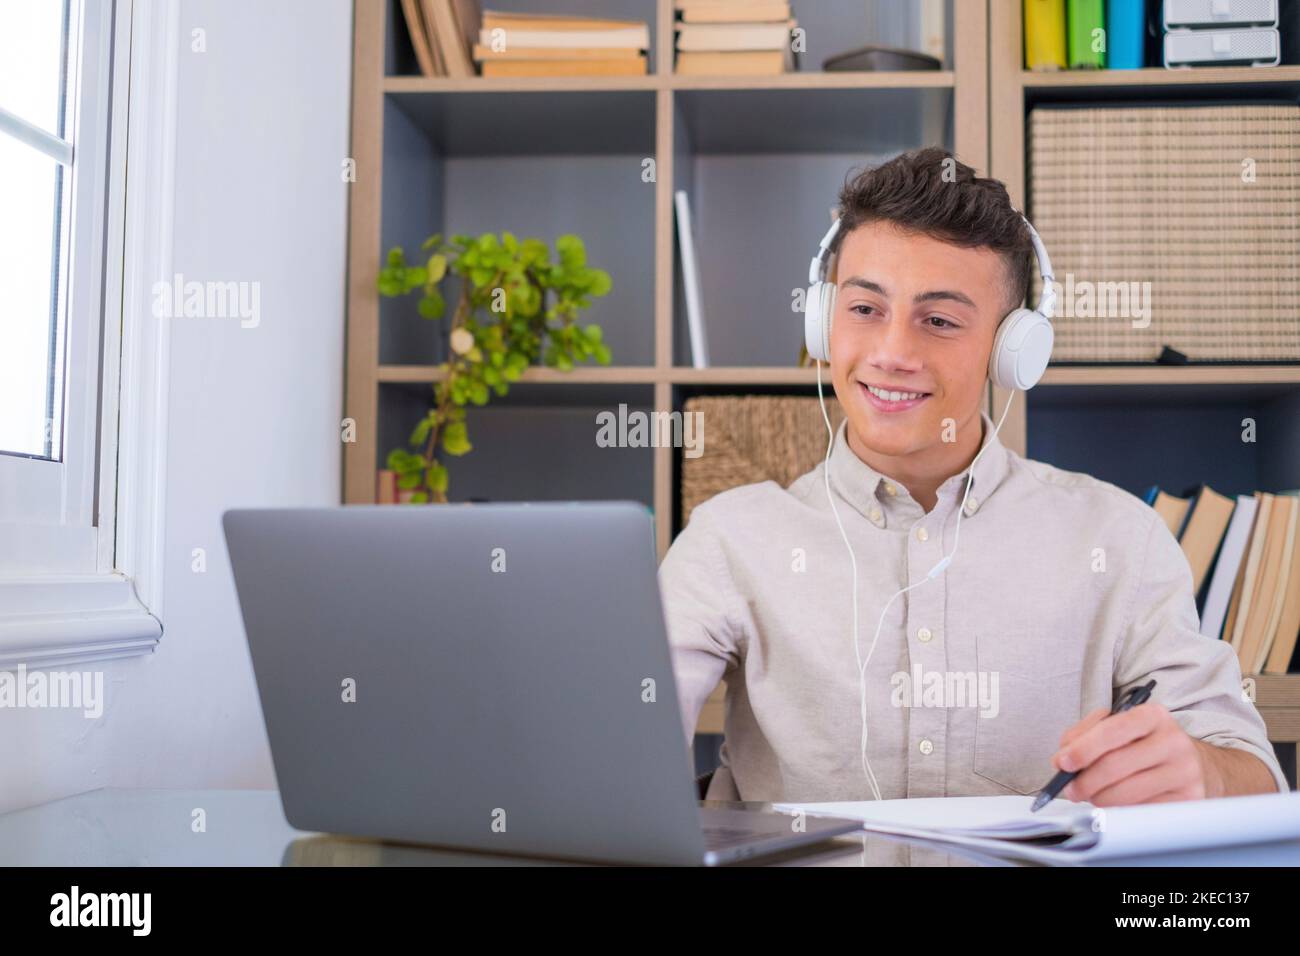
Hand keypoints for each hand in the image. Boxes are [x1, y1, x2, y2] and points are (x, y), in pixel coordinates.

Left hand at [1050, 702, 1206, 805]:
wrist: (1191, 764)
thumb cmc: (1143, 745)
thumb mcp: (1115, 727)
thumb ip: (1083, 736)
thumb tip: (1062, 760)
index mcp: (1152, 715)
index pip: (1112, 730)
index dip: (1083, 748)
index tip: (1063, 762)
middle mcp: (1173, 741)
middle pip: (1115, 765)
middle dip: (1084, 781)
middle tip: (1070, 788)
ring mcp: (1184, 771)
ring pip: (1126, 792)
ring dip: (1099, 798)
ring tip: (1093, 796)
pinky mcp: (1188, 799)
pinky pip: (1142, 810)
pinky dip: (1120, 810)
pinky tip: (1116, 803)